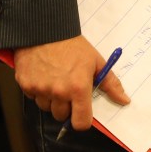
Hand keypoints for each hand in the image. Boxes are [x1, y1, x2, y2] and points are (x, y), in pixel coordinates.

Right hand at [13, 35, 129, 130]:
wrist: (46, 30)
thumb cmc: (72, 44)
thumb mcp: (95, 60)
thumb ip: (110, 83)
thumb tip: (124, 100)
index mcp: (78, 87)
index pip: (80, 122)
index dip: (83, 119)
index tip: (83, 111)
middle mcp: (58, 92)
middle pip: (62, 116)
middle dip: (66, 106)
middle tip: (68, 87)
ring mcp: (40, 90)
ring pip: (47, 107)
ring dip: (51, 98)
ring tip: (55, 78)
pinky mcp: (26, 86)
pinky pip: (34, 98)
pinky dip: (38, 90)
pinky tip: (43, 74)